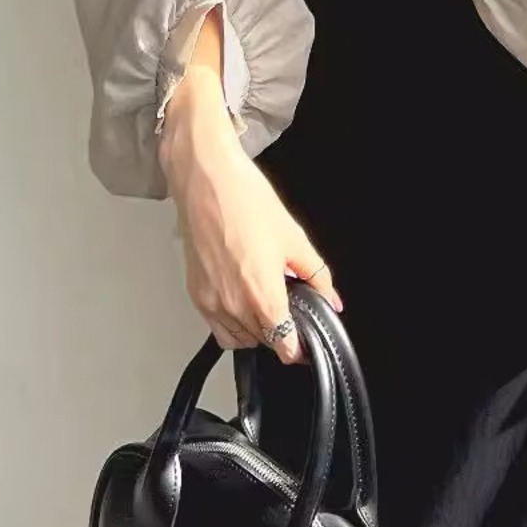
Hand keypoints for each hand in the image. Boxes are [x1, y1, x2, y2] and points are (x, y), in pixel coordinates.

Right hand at [159, 68, 341, 363]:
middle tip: (290, 305)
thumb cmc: (246, 201)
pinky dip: (233, 321)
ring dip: (256, 330)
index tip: (309, 337)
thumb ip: (317, 276)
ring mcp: (210, 302)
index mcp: (262, 295)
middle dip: (281, 331)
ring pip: (238, 339)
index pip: (285, 347)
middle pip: (264, 343)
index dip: (302, 346)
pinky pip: (217, 325)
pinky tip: (244, 293)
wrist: (205, 180)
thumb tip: (331, 299)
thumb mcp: (295, 238)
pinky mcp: (195, 293)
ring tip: (266, 298)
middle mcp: (233, 306)